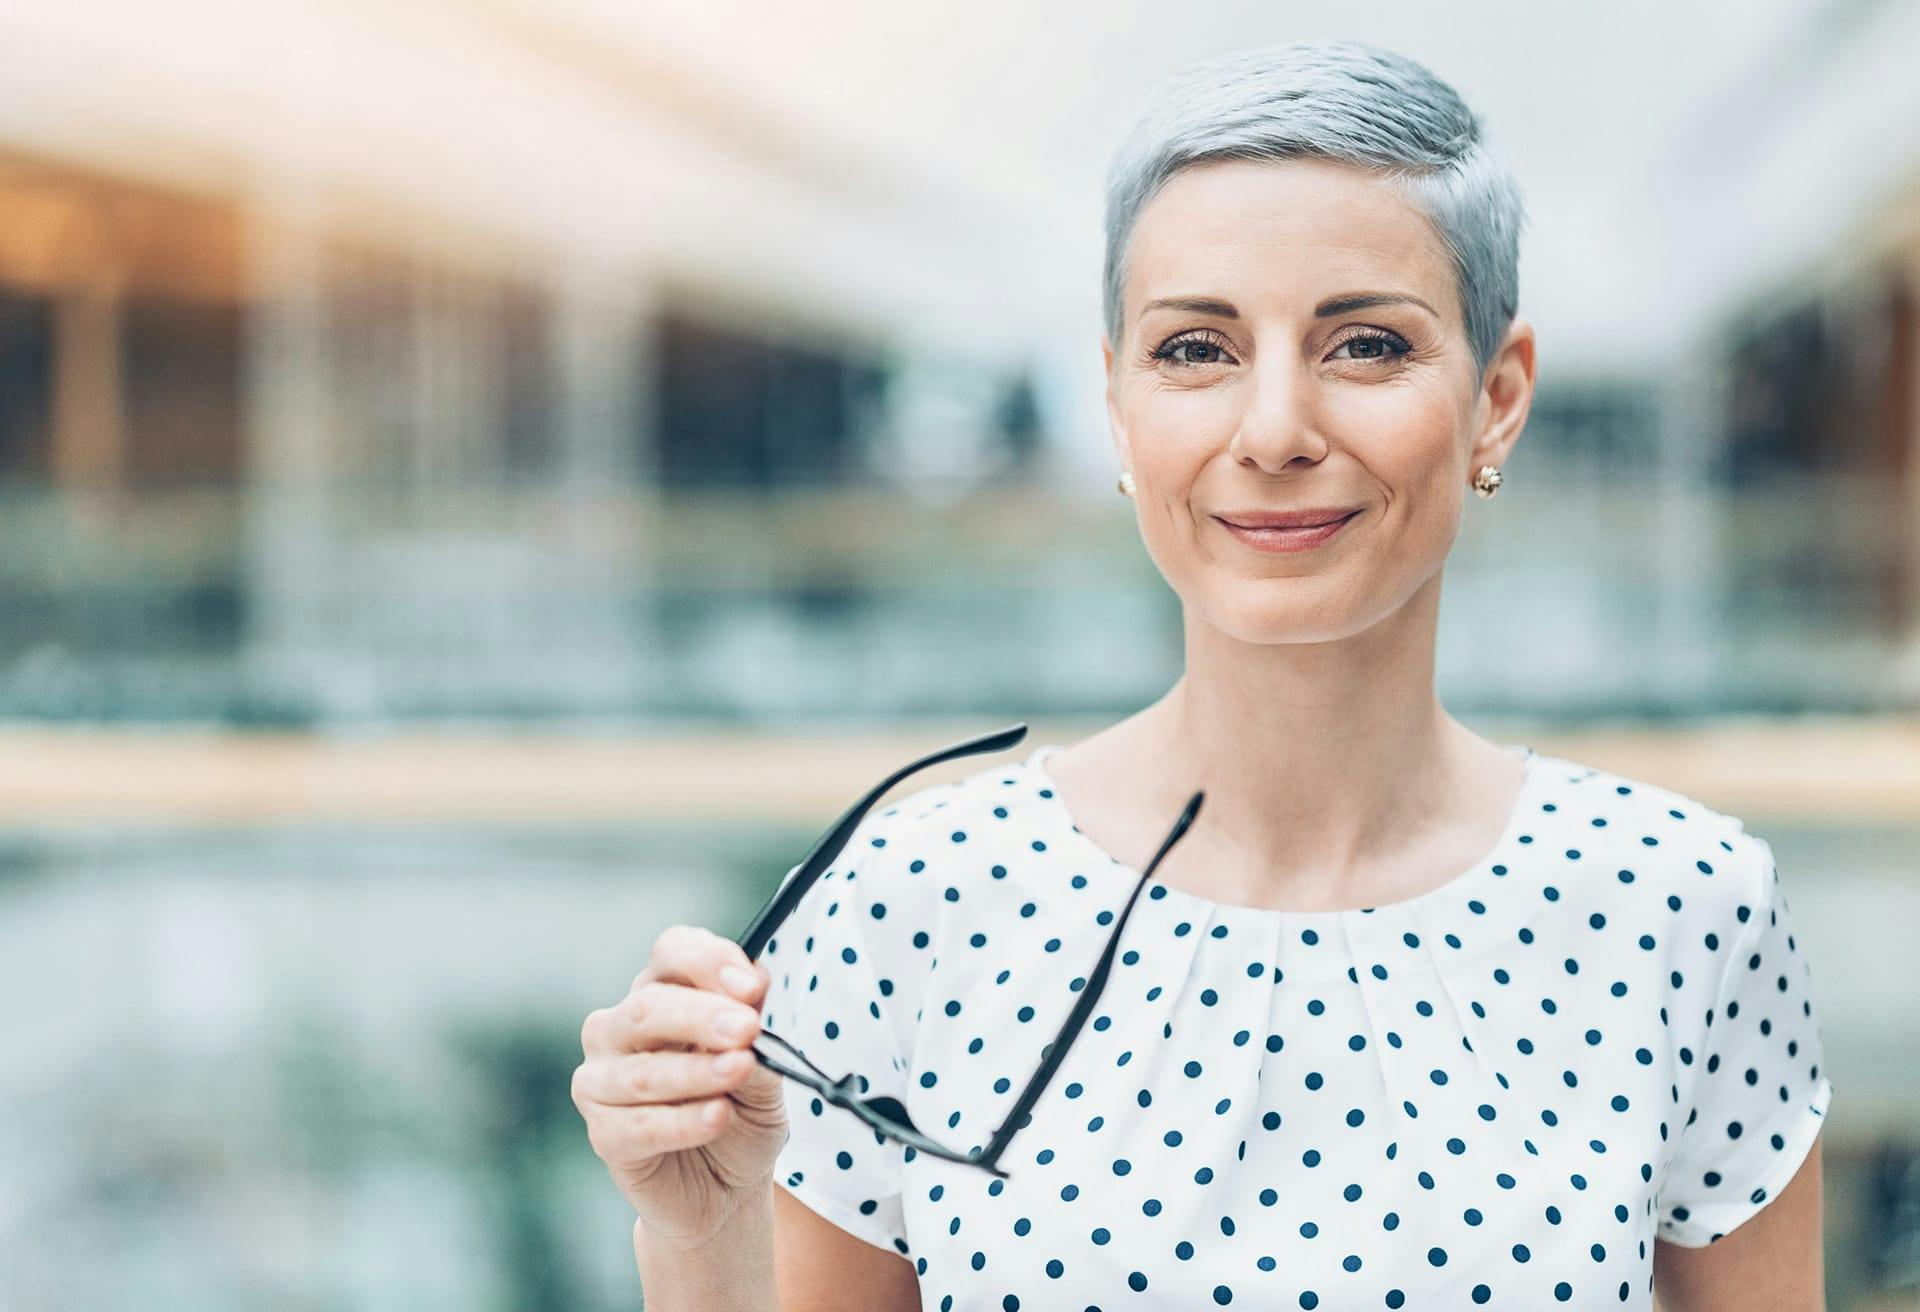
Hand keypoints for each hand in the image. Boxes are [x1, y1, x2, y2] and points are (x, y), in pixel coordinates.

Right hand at [573, 924, 789, 1243]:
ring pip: (641, 1070)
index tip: (753, 988)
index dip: (709, 962)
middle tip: (746, 1030)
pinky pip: (637, 1126)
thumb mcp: (765, 1068)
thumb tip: (752, 1009)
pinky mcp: (603, 1133)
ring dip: (695, 1072)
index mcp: (664, 990)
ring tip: (739, 1072)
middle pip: (648, 1006)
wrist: (728, 1186)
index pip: (673, 952)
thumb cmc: (741, 1108)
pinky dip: (682, 1122)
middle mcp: (621, 1027)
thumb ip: (757, 1038)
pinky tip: (718, 1116)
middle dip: (701, 1016)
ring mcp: (602, 1080)